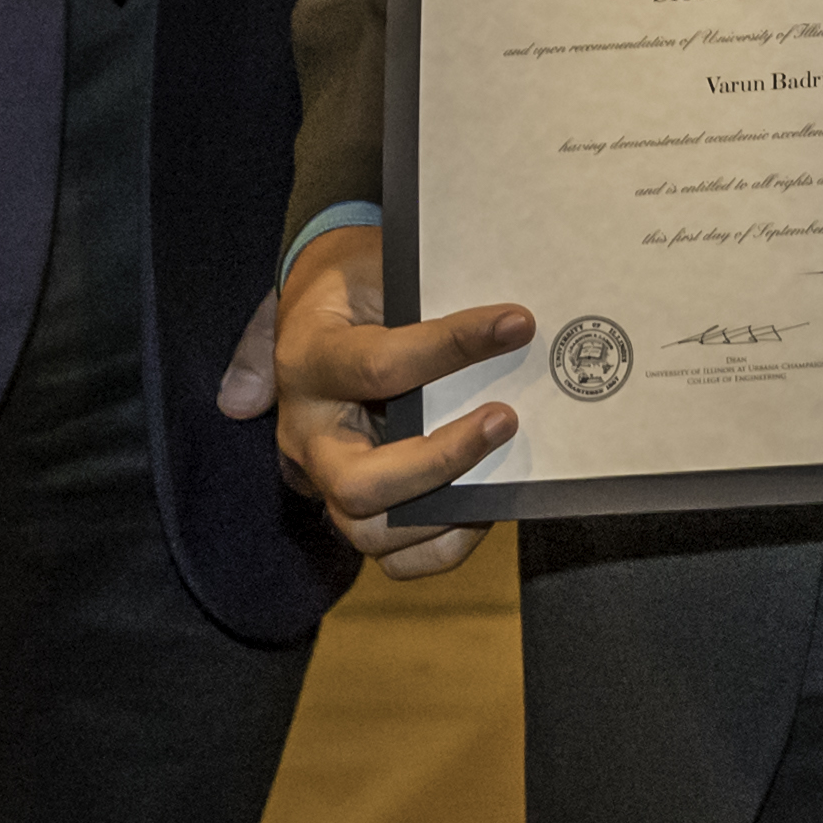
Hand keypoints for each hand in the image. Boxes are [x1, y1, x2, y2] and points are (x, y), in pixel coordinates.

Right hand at [259, 220, 531, 579]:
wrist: (323, 306)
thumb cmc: (357, 284)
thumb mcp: (368, 266)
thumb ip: (402, 295)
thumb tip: (452, 337)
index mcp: (307, 361)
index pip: (378, 367)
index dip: (452, 346)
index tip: (516, 324)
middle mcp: (306, 432)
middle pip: (358, 484)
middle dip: (441, 461)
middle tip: (505, 419)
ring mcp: (324, 476)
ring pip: (369, 532)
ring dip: (444, 512)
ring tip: (499, 472)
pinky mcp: (352, 505)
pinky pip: (393, 556)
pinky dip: (441, 545)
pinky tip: (481, 506)